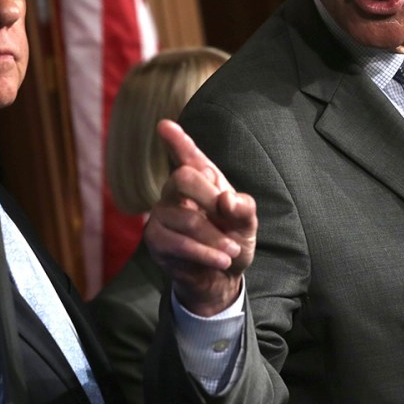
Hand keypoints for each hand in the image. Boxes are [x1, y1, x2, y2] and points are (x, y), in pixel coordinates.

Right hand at [145, 120, 256, 316]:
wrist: (222, 277)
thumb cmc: (232, 240)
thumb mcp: (247, 223)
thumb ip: (244, 207)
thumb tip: (226, 200)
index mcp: (200, 180)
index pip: (187, 156)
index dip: (177, 140)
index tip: (165, 126)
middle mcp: (175, 192)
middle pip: (183, 178)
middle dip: (209, 198)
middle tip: (228, 217)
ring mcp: (162, 215)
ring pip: (185, 218)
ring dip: (214, 237)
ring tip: (233, 251)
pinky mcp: (156, 240)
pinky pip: (177, 243)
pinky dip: (204, 253)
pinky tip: (222, 260)